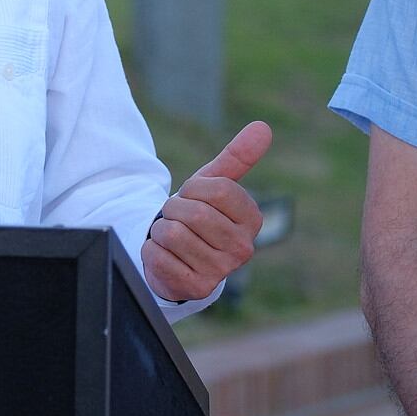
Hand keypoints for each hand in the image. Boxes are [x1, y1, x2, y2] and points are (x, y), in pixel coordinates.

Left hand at [141, 120, 271, 303]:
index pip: (216, 189)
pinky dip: (152, 251)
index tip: (192, 196)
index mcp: (252, 219)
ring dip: (160, 230)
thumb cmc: (199, 214)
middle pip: (193, 213)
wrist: (178, 255)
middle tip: (178, 218)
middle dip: (173, 209)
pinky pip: (159, 257)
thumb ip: (237, 156)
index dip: (193, 188)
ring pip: (172, 234)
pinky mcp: (196, 288)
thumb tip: (263, 127)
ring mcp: (221, 271)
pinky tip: (165, 255)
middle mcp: (243, 248)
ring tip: (171, 236)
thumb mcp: (213, 184)